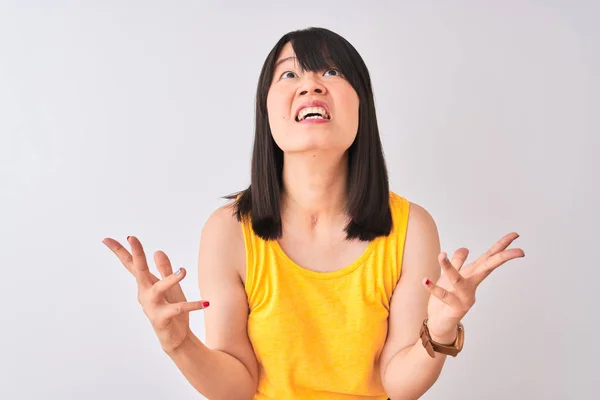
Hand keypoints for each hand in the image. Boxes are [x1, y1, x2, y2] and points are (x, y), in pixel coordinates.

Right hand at [102, 235, 209, 351]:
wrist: (176, 337)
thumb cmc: (171, 309)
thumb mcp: (169, 286)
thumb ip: (164, 269)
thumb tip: (157, 251)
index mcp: (146, 284)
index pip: (132, 265)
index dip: (120, 251)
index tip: (106, 239)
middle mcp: (146, 294)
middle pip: (139, 271)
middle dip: (137, 254)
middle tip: (132, 238)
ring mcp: (152, 307)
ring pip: (159, 289)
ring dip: (171, 279)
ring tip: (184, 271)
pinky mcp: (163, 318)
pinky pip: (178, 309)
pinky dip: (192, 305)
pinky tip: (205, 303)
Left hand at [423, 232, 524, 342]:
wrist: (440, 324)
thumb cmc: (446, 299)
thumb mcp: (451, 277)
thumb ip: (458, 263)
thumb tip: (466, 248)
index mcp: (472, 275)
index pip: (488, 258)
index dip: (501, 246)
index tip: (515, 234)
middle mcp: (471, 285)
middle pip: (487, 268)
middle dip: (502, 258)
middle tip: (519, 250)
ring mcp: (464, 297)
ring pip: (457, 280)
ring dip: (449, 267)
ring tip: (441, 255)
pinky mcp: (454, 308)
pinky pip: (442, 296)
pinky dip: (433, 288)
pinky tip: (425, 280)